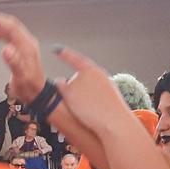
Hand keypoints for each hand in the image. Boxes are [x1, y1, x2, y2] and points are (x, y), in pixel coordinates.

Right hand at [0, 12, 46, 102]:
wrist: (38, 94)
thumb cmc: (30, 87)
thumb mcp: (21, 77)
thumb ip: (14, 62)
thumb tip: (5, 49)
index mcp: (27, 46)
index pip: (11, 27)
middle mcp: (26, 43)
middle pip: (9, 24)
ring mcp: (23, 45)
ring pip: (7, 29)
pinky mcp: (20, 49)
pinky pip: (7, 36)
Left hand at [50, 44, 149, 163]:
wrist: (113, 119)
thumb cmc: (112, 111)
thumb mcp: (106, 91)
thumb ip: (92, 85)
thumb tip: (71, 83)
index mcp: (97, 72)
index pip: (79, 60)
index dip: (66, 54)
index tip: (56, 49)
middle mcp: (86, 73)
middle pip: (74, 79)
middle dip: (77, 91)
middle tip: (91, 105)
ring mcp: (76, 81)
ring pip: (67, 87)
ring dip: (72, 96)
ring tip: (88, 108)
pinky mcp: (69, 91)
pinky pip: (60, 89)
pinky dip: (63, 94)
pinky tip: (76, 105)